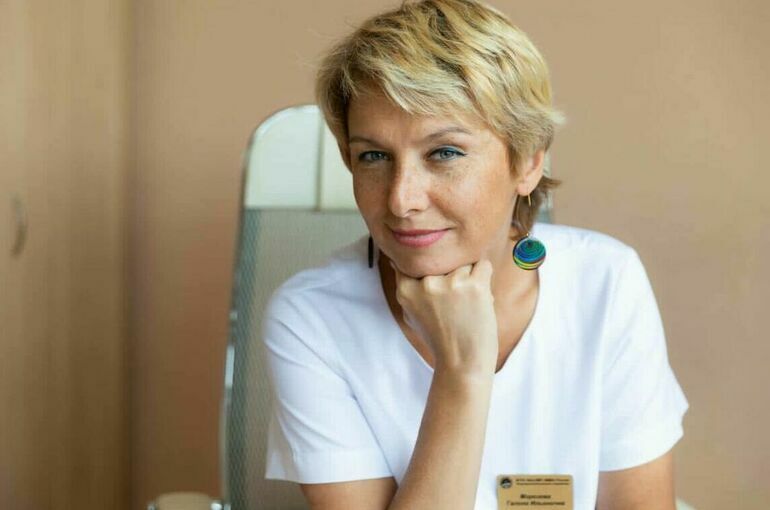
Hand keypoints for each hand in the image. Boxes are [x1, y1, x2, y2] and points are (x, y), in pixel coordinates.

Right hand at [389, 258, 498, 375]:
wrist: (462, 363)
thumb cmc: (439, 340)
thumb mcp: (410, 315)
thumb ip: (405, 288)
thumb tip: (396, 262)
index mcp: (406, 290)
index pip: (414, 260)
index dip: (428, 264)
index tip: (436, 277)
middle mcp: (426, 284)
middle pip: (442, 258)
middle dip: (450, 271)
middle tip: (455, 297)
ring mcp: (451, 283)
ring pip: (463, 261)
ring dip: (469, 275)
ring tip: (467, 300)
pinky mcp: (475, 285)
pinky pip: (483, 264)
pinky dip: (484, 277)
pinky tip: (479, 296)